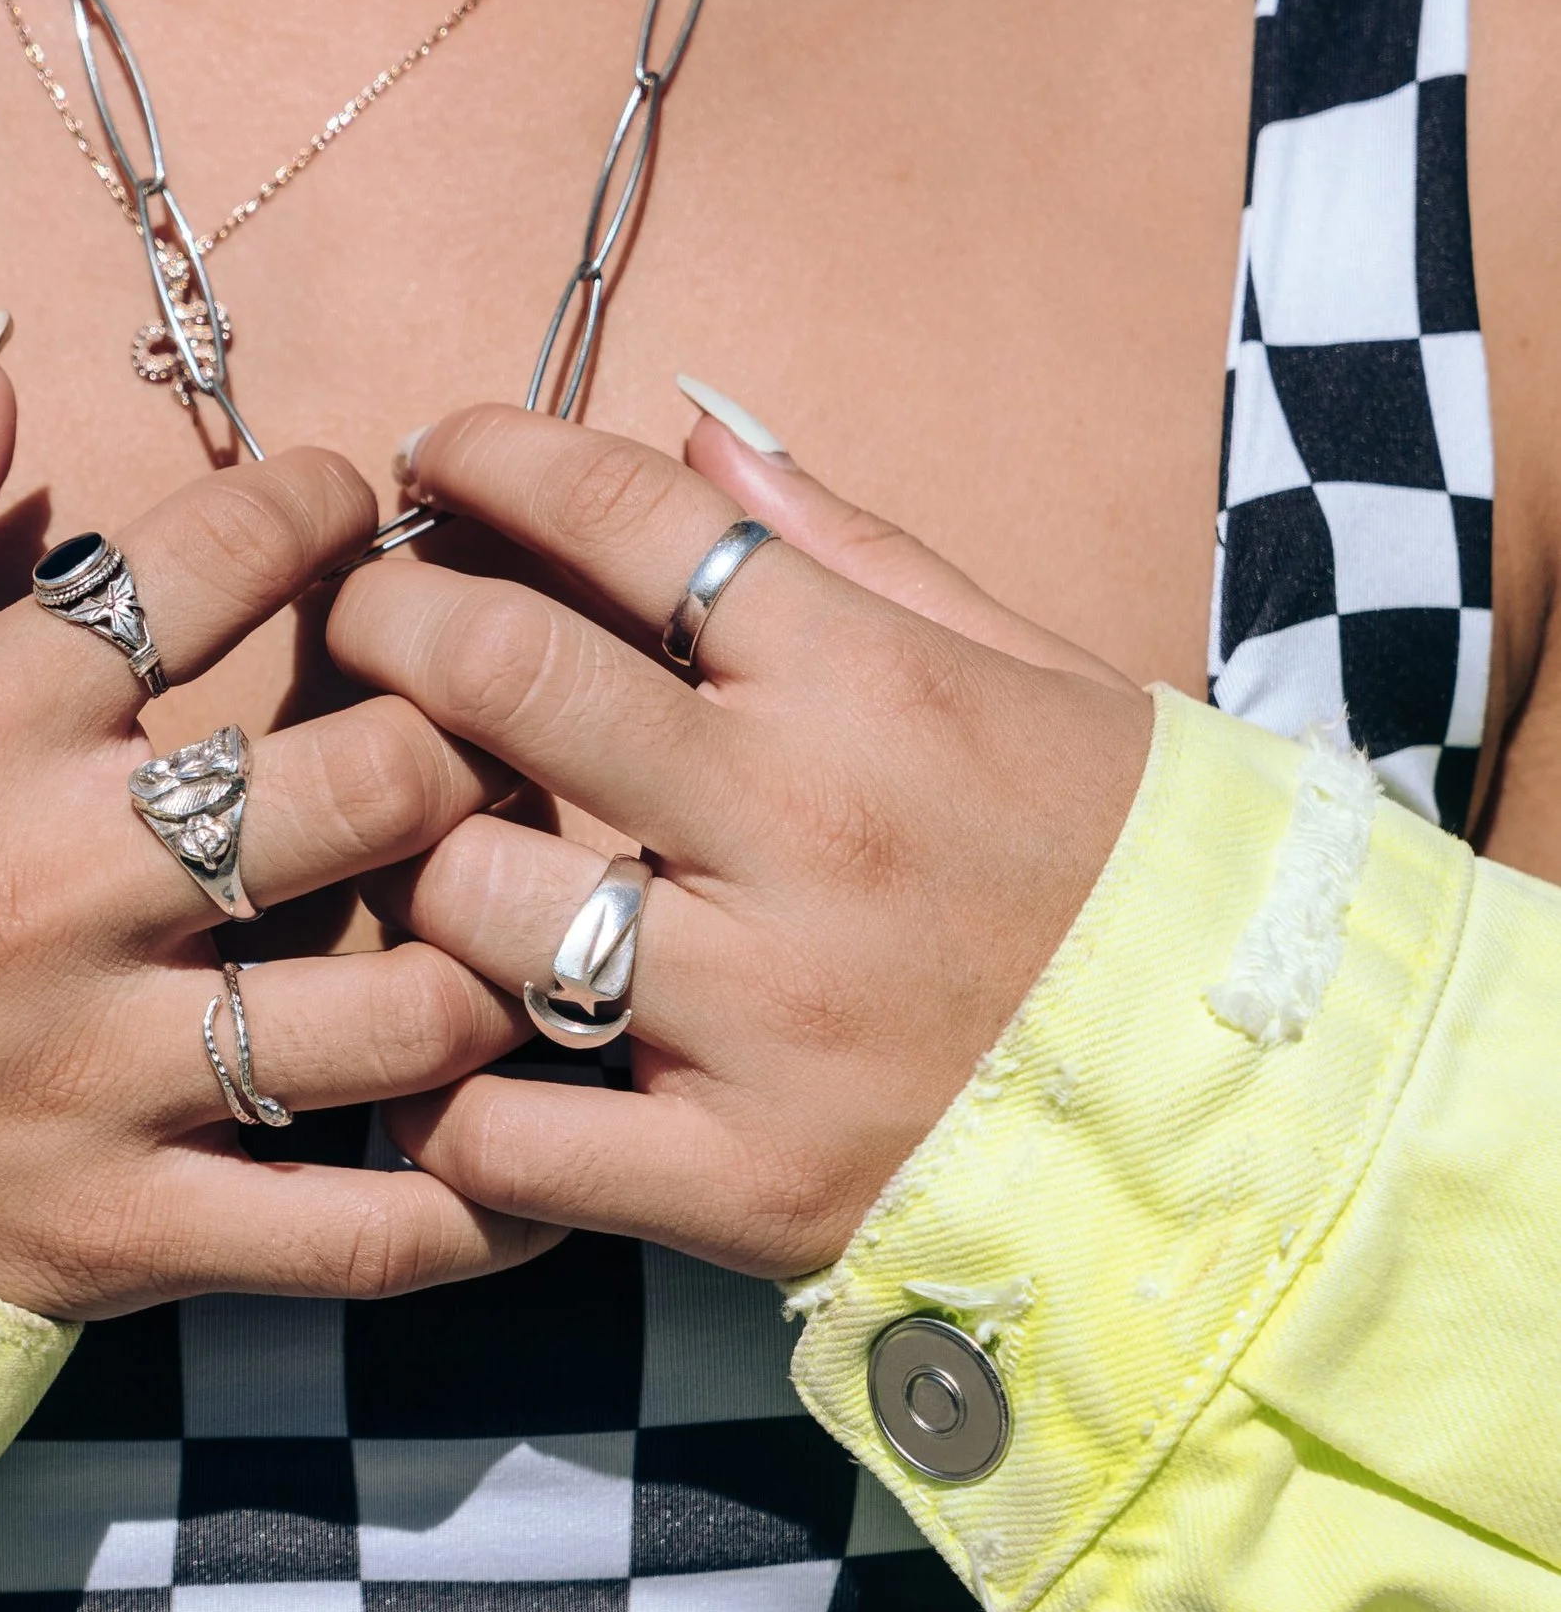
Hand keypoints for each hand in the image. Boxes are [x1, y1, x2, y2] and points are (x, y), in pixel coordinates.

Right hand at [0, 369, 544, 1319]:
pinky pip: (359, 1233)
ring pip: (407, 1001)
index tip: (359, 504)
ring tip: (524, 909)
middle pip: (371, 775)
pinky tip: (541, 1141)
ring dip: (500, 949)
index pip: (204, 567)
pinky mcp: (124, 1232)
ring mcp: (102, 1074)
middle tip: (485, 715)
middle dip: (467, 727)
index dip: (320, 508)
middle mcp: (54, 893)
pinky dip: (480, 1202)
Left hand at [326, 402, 1153, 1279]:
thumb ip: (850, 552)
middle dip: (387, 622)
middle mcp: (801, 831)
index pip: (630, 516)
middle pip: (501, 676)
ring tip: (412, 850)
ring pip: (469, 900)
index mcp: (870, 685)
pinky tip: (438, 1057)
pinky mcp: (735, 1181)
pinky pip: (501, 1132)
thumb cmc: (1117, 871)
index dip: (497, 457)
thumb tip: (693, 429)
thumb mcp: (1026, 673)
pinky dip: (434, 1098)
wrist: (1253, 1117)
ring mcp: (761, 1015)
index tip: (436, 454)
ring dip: (408, 865)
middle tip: (359, 621)